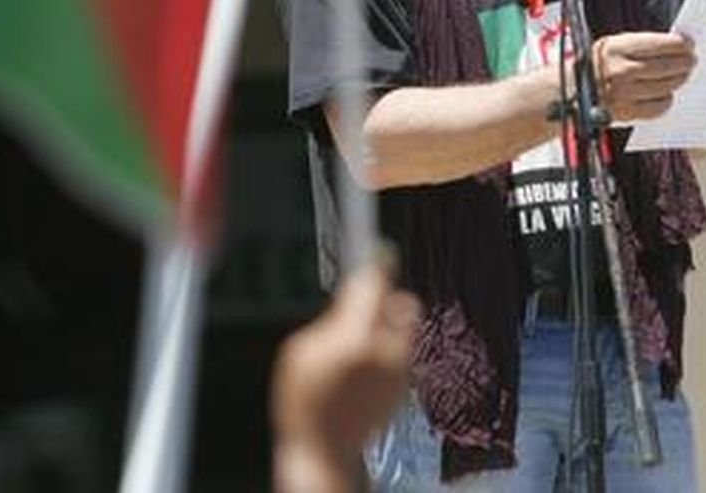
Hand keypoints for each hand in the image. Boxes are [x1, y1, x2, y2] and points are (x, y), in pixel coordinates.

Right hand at [271, 263, 420, 492]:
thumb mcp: (300, 353)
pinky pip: (402, 356)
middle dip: (386, 301)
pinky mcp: (405, 389)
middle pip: (402, 303)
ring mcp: (400, 373)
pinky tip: (362, 372)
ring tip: (357, 349)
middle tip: (361, 312)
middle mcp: (386, 353)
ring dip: (387, 329)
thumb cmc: (305, 404)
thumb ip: (330, 321)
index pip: (375, 286)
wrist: (324, 451)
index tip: (373, 253)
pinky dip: (388, 355)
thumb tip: (351, 296)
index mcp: (356, 339)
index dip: (373, 266)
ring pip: (404, 330)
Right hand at [591, 31, 696, 123]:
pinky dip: (666, 100)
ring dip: (678, 80)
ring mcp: (623, 93)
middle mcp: (620, 70)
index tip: (689, 44)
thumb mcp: (613, 45)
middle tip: (692, 61)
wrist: (570, 91)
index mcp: (616, 48)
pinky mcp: (626, 112)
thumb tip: (676, 44)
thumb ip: (641, 44)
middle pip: (665, 66)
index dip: (679, 44)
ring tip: (682, 75)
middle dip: (684, 63)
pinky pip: (657, 107)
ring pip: (665, 87)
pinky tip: (666, 94)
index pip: (658, 44)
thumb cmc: (598, 65)